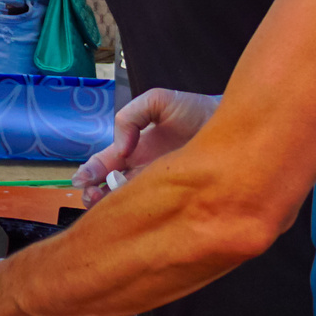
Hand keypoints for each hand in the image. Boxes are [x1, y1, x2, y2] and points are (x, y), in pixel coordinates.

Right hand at [73, 88, 219, 203]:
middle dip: (94, 194)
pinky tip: (132, 212)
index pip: (105, 164)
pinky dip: (138, 213)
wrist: (233, 123)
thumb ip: (131, 116)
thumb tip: (121, 149)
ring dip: (110, 205)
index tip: (82, 181)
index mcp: (135, 149)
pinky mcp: (178, 197)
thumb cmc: (196, 110)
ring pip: (127, 202)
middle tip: (91, 197)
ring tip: (105, 205)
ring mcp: (160, 185)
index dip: (90, 173)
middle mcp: (143, 171)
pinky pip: (154, 209)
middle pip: (109, 188)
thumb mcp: (157, 102)